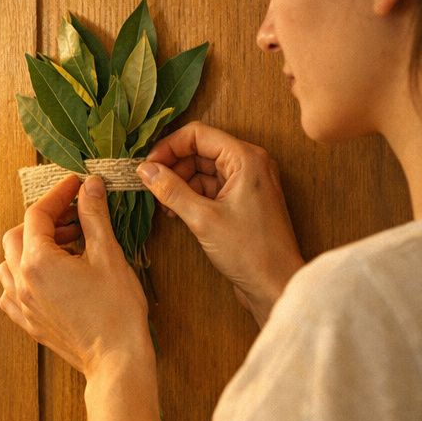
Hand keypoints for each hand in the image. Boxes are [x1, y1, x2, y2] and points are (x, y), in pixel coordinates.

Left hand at [0, 174, 151, 376]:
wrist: (116, 360)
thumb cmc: (116, 310)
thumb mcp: (108, 255)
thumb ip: (94, 216)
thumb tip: (90, 186)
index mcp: (37, 262)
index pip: (37, 214)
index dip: (58, 194)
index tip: (76, 185)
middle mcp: (21, 282)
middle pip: (18, 234)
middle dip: (44, 220)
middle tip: (74, 216)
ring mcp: (21, 305)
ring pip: (9, 262)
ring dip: (31, 247)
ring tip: (64, 245)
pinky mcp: (28, 322)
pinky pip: (11, 290)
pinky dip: (24, 275)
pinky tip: (50, 275)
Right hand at [140, 120, 303, 325]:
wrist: (276, 285)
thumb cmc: (249, 251)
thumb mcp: (202, 219)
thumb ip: (171, 190)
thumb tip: (145, 170)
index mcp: (246, 158)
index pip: (198, 135)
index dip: (169, 147)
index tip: (147, 166)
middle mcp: (249, 164)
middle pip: (200, 151)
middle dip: (173, 166)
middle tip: (150, 187)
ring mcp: (247, 183)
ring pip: (203, 170)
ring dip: (180, 183)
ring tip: (163, 205)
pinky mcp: (242, 201)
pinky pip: (211, 188)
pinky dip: (192, 196)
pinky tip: (176, 212)